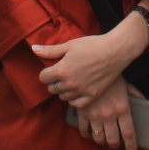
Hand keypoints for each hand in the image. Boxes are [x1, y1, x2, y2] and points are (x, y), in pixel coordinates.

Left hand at [31, 15, 148, 106]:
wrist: (115, 51)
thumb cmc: (92, 45)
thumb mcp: (70, 45)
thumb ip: (50, 50)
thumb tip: (33, 49)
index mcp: (61, 70)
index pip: (43, 77)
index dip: (46, 72)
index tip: (53, 68)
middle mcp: (69, 83)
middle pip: (52, 88)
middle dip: (55, 81)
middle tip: (64, 73)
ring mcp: (81, 91)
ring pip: (63, 97)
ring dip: (64, 90)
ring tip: (72, 81)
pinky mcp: (92, 96)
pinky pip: (76, 104)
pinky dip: (74, 99)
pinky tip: (78, 90)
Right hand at [75, 80, 141, 149]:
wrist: (90, 67)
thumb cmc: (111, 76)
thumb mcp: (126, 84)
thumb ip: (135, 95)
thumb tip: (144, 103)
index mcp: (123, 109)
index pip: (129, 134)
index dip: (131, 147)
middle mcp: (109, 115)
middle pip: (113, 140)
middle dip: (114, 145)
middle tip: (115, 144)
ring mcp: (95, 115)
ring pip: (98, 138)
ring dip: (101, 141)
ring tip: (103, 138)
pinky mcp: (82, 113)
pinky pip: (84, 130)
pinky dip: (86, 134)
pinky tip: (89, 133)